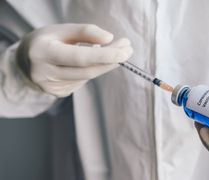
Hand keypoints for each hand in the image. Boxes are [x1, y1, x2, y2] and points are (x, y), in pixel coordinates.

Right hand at [17, 24, 132, 96]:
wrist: (26, 60)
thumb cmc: (47, 41)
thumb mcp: (62, 29)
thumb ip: (86, 32)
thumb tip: (109, 38)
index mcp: (42, 52)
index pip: (79, 57)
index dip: (104, 56)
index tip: (124, 51)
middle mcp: (44, 73)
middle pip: (87, 71)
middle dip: (111, 61)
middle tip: (128, 50)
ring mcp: (50, 87)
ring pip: (87, 78)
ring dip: (103, 65)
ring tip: (108, 51)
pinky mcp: (57, 94)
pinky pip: (82, 82)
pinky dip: (90, 71)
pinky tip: (86, 63)